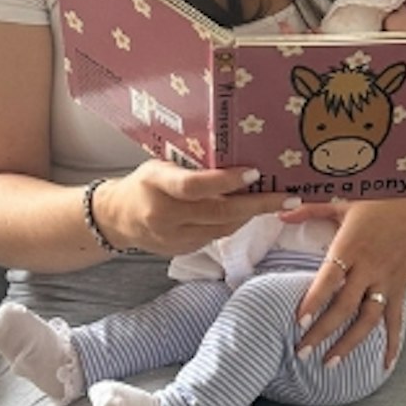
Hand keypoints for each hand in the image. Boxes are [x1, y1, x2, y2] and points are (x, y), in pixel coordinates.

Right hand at [96, 161, 287, 255]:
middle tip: (288, 197)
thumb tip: (239, 155)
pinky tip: (250, 212)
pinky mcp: (183, 250)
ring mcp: (174, 237)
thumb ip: (193, 166)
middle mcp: (164, 214)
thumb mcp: (161, 165)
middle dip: (257, 204)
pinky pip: (217, 235)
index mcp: (156, 183)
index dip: (225, 181)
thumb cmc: (146, 183)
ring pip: (223, 227)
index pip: (194, 186)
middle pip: (218, 212)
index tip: (254, 173)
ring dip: (251, 214)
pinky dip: (235, 223)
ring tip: (278, 201)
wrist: (117, 219)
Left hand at [292, 197, 405, 367]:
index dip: (314, 301)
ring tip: (331, 363)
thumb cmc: (387, 199)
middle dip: (322, 332)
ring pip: (367, 320)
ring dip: (349, 344)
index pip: (329, 280)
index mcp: (351, 246)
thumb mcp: (345, 200)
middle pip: (344, 307)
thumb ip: (311, 209)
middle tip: (303, 351)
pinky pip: (395, 319)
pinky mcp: (400, 287)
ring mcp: (386, 281)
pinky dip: (392, 342)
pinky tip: (385, 362)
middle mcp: (369, 268)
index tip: (299, 320)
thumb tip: (282, 212)